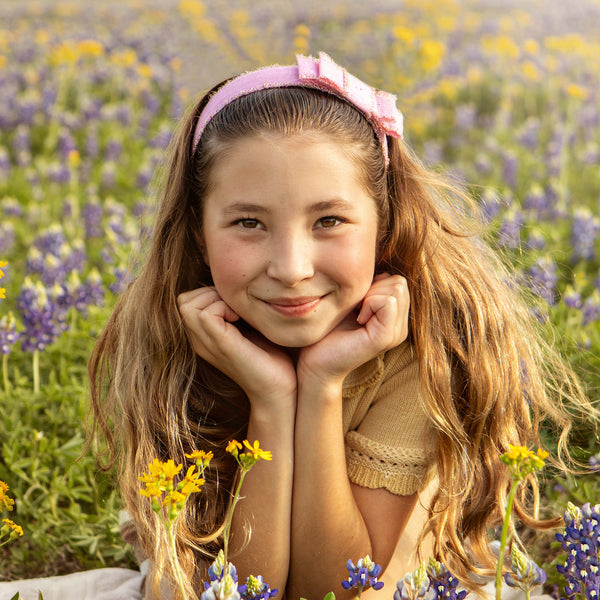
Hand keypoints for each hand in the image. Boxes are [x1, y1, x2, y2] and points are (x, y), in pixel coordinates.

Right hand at [177, 287, 296, 403]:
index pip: (187, 300)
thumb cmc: (271, 358)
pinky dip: (223, 307)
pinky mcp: (220, 345)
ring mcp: (206, 344)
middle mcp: (199, 341)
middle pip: (184, 300)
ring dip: (216, 299)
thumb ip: (237, 310)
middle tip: (235, 307)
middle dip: (210, 292)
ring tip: (237, 313)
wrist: (278, 390)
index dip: (209, 293)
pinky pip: (206, 313)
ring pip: (188, 304)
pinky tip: (240, 319)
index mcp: (203, 336)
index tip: (234, 305)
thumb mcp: (249, 327)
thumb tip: (241, 282)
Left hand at [297, 274, 409, 385]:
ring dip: (370, 294)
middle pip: (399, 282)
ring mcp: (395, 334)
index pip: (398, 280)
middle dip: (374, 287)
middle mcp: (400, 327)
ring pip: (395, 288)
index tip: (355, 304)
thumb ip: (368, 288)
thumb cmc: (327, 331)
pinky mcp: (385, 337)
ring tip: (356, 314)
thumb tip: (377, 267)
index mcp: (394, 319)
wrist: (315, 362)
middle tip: (355, 309)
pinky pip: (387, 301)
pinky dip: (369, 302)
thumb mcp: (351, 303)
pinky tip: (356, 318)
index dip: (374, 283)